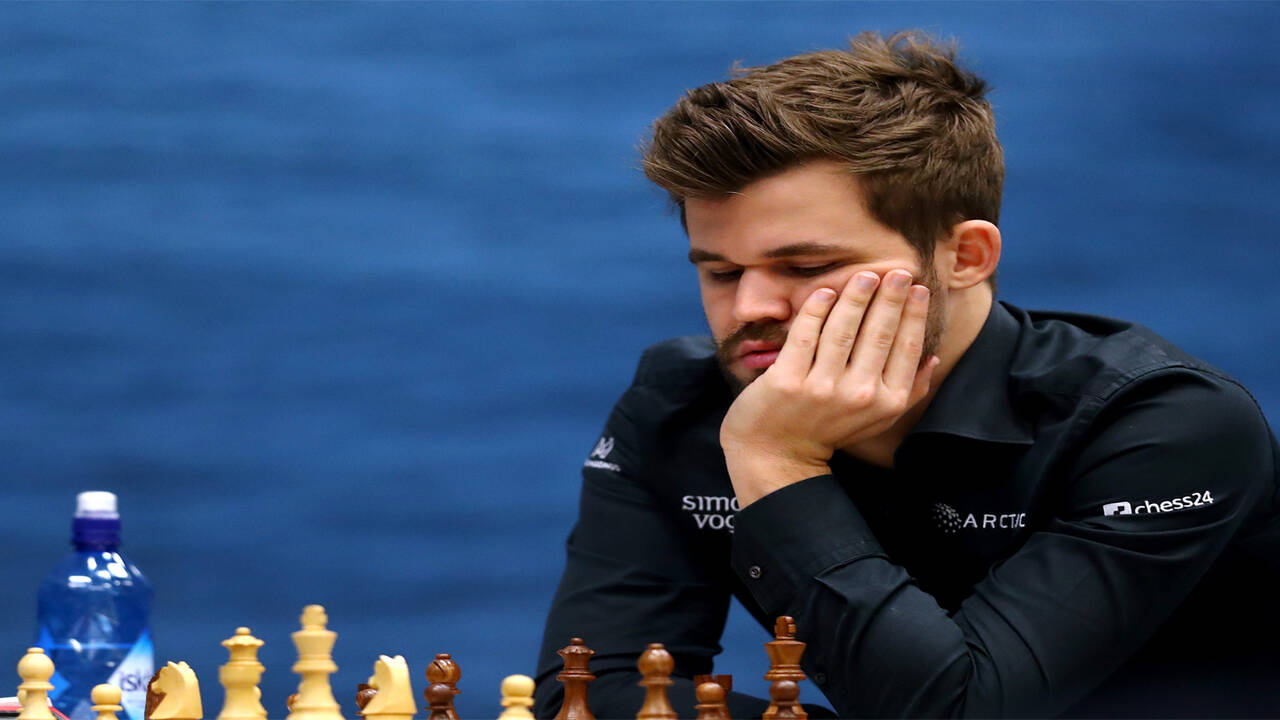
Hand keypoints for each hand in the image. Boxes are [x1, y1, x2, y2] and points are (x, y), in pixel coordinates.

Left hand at [720, 269, 939, 506]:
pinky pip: (805, 334)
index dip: (914, 314)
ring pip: (843, 329)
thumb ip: (908, 391)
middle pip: (879, 333)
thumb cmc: (830, 430)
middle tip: (897, 270)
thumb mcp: (877, 419)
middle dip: (891, 297)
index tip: (916, 288)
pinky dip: (816, 309)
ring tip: (864, 275)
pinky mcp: (788, 381)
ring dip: (856, 296)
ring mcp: (821, 388)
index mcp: (886, 402)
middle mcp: (858, 395)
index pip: (907, 348)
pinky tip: (825, 292)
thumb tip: (933, 358)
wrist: (777, 454)